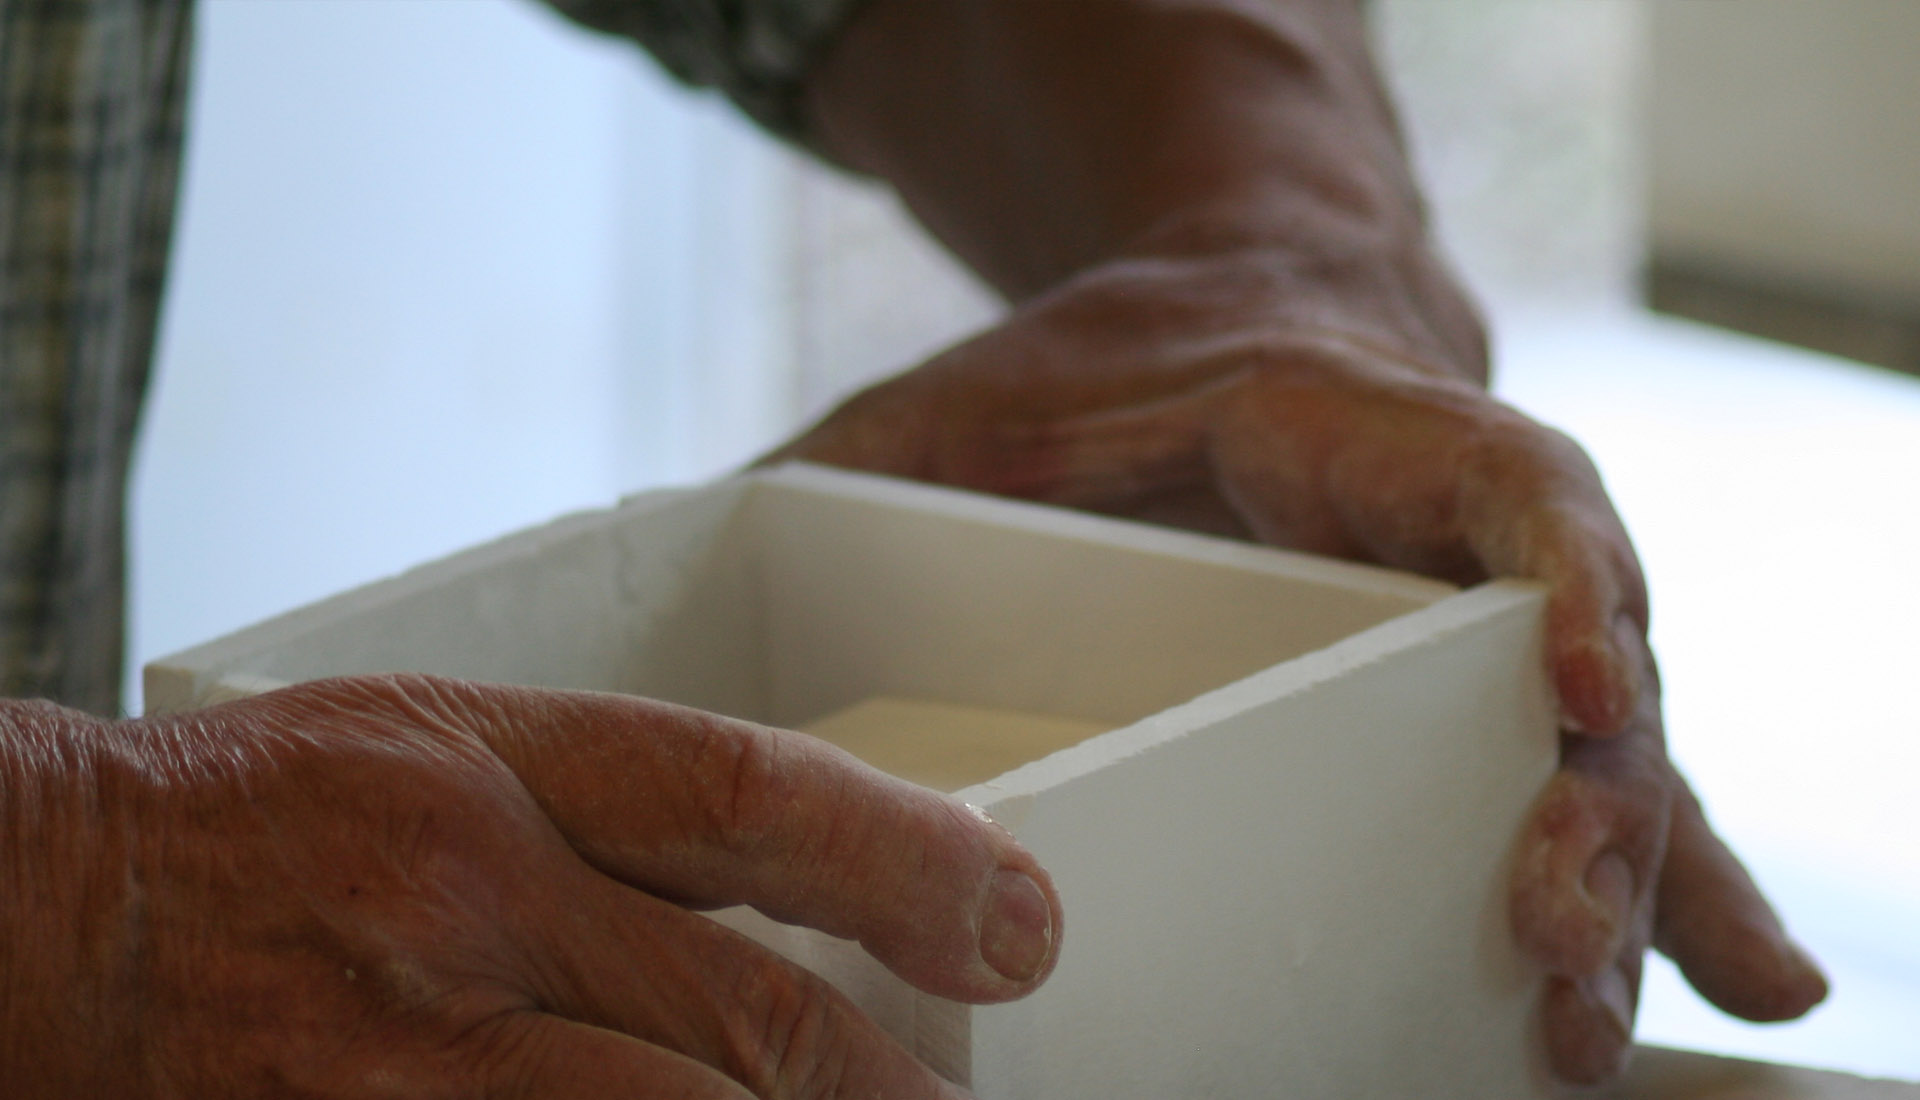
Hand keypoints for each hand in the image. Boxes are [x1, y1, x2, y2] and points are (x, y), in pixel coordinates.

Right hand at [0, 675, 1059, 1097]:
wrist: (48, 907)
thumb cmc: (265, 816)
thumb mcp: (447, 745)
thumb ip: (619, 817)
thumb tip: (811, 897)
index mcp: (494, 765)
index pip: (745, 795)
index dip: (910, 862)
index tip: (1019, 922)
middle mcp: (461, 903)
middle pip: (740, 1012)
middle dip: (889, 1082)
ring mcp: (402, 1059)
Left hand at [764, 252, 1826, 1080]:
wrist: (1194, 333)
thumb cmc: (1084, 376)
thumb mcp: (961, 405)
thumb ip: (861, 460)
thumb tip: (688, 539)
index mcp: (1350, 423)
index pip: (1498, 482)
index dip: (1560, 578)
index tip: (1586, 688)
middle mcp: (1448, 528)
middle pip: (1578, 656)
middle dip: (1593, 798)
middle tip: (1554, 931)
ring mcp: (1472, 613)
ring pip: (1601, 748)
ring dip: (1626, 887)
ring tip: (1585, 1033)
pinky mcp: (1458, 689)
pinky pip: (1563, 783)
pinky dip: (1642, 886)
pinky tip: (1682, 998)